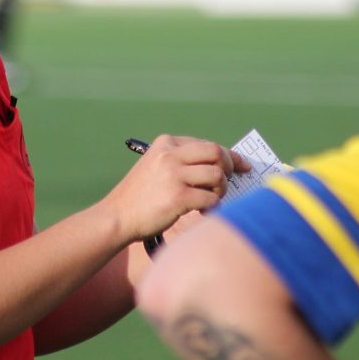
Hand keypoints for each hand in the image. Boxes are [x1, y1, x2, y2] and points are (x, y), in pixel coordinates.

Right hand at [103, 135, 250, 241]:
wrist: (117, 216)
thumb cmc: (140, 195)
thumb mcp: (156, 165)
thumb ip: (182, 161)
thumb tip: (219, 164)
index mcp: (166, 143)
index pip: (207, 144)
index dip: (229, 155)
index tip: (241, 165)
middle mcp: (170, 154)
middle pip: (216, 154)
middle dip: (229, 168)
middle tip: (228, 183)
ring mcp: (173, 175)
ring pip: (217, 176)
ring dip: (220, 190)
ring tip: (209, 200)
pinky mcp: (178, 197)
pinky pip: (211, 199)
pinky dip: (212, 207)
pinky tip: (202, 212)